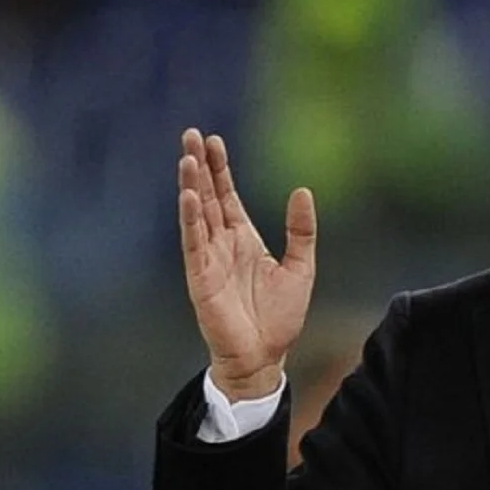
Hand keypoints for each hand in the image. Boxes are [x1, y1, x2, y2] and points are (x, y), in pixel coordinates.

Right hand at [178, 128, 317, 402]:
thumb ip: (301, 230)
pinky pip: (193, 242)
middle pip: (208, 197)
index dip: (220, 169)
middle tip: (191, 134)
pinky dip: (191, 218)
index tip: (213, 140)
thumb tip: (303, 191)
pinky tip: (188, 195)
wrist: (265, 356)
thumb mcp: (301, 267)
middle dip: (200, 166)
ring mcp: (209, 259)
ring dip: (191, 186)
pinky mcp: (201, 277)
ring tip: (186, 157)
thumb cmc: (280, 317)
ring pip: (197, 214)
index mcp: (244, 239)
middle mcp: (222, 244)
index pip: (227, 196)